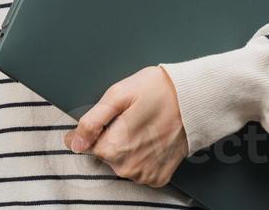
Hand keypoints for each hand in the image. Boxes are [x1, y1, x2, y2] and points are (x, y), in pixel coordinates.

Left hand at [64, 66, 189, 189]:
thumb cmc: (157, 91)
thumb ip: (92, 121)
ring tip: (142, 127)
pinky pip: (138, 170)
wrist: (194, 100)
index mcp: (114, 147)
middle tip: (128, 118)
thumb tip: (74, 143)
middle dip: (110, 137)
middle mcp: (127, 167)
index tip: (104, 119)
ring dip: (125, 148)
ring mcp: (144, 175)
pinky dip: (140, 157)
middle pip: (103, 155)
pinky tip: (150, 139)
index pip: (84, 145)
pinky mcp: (158, 177)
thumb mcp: (118, 95)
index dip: (90, 130)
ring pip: (120, 163)